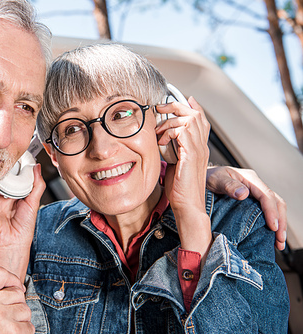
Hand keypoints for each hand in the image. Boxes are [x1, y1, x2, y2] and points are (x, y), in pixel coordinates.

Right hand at [0, 164, 44, 280]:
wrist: (11, 243)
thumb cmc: (23, 228)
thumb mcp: (33, 202)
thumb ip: (37, 185)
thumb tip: (38, 167)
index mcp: (15, 191)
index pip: (13, 173)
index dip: (15, 163)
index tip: (16, 151)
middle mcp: (2, 192)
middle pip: (0, 173)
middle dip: (2, 163)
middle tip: (4, 153)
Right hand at [0, 267, 33, 333]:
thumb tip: (20, 288)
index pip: (0, 273)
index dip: (12, 279)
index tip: (16, 289)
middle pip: (17, 294)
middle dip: (16, 306)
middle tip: (4, 320)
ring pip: (25, 311)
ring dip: (20, 321)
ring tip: (5, 330)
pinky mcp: (10, 331)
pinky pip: (28, 327)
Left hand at [156, 97, 211, 259]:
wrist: (187, 206)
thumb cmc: (180, 189)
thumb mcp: (175, 164)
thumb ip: (172, 150)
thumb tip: (162, 139)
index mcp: (199, 147)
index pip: (200, 119)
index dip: (191, 106)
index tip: (175, 100)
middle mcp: (202, 146)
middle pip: (195, 113)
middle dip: (176, 106)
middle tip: (160, 107)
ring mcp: (198, 150)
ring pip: (189, 119)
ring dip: (170, 121)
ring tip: (158, 133)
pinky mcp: (191, 155)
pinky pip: (182, 131)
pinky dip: (169, 132)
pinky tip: (161, 142)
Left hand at [206, 166, 286, 249]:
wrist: (202, 179)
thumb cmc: (208, 178)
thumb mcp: (215, 180)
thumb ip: (228, 185)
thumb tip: (243, 194)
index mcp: (250, 179)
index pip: (266, 195)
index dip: (272, 212)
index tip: (273, 227)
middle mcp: (256, 186)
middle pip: (276, 203)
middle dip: (280, 222)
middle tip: (280, 240)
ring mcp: (255, 194)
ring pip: (275, 209)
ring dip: (279, 226)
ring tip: (279, 243)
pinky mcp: (252, 203)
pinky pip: (266, 213)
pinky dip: (271, 225)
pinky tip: (271, 238)